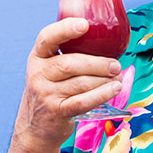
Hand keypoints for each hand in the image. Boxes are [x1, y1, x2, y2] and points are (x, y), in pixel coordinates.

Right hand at [16, 18, 122, 147]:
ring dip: (105, 80)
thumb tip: (109, 39)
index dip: (65, 29)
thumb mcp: (49, 69)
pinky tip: (114, 89)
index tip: (85, 25)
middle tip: (116, 65)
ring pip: (81, 83)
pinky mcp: (57, 111)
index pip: (47, 37)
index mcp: (37, 56)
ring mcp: (46, 94)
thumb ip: (68, 54)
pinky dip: (102, 94)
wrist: (35, 127)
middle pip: (70, 63)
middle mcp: (38, 74)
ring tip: (118, 78)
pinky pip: (84, 101)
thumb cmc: (51, 90)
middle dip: (98, 64)